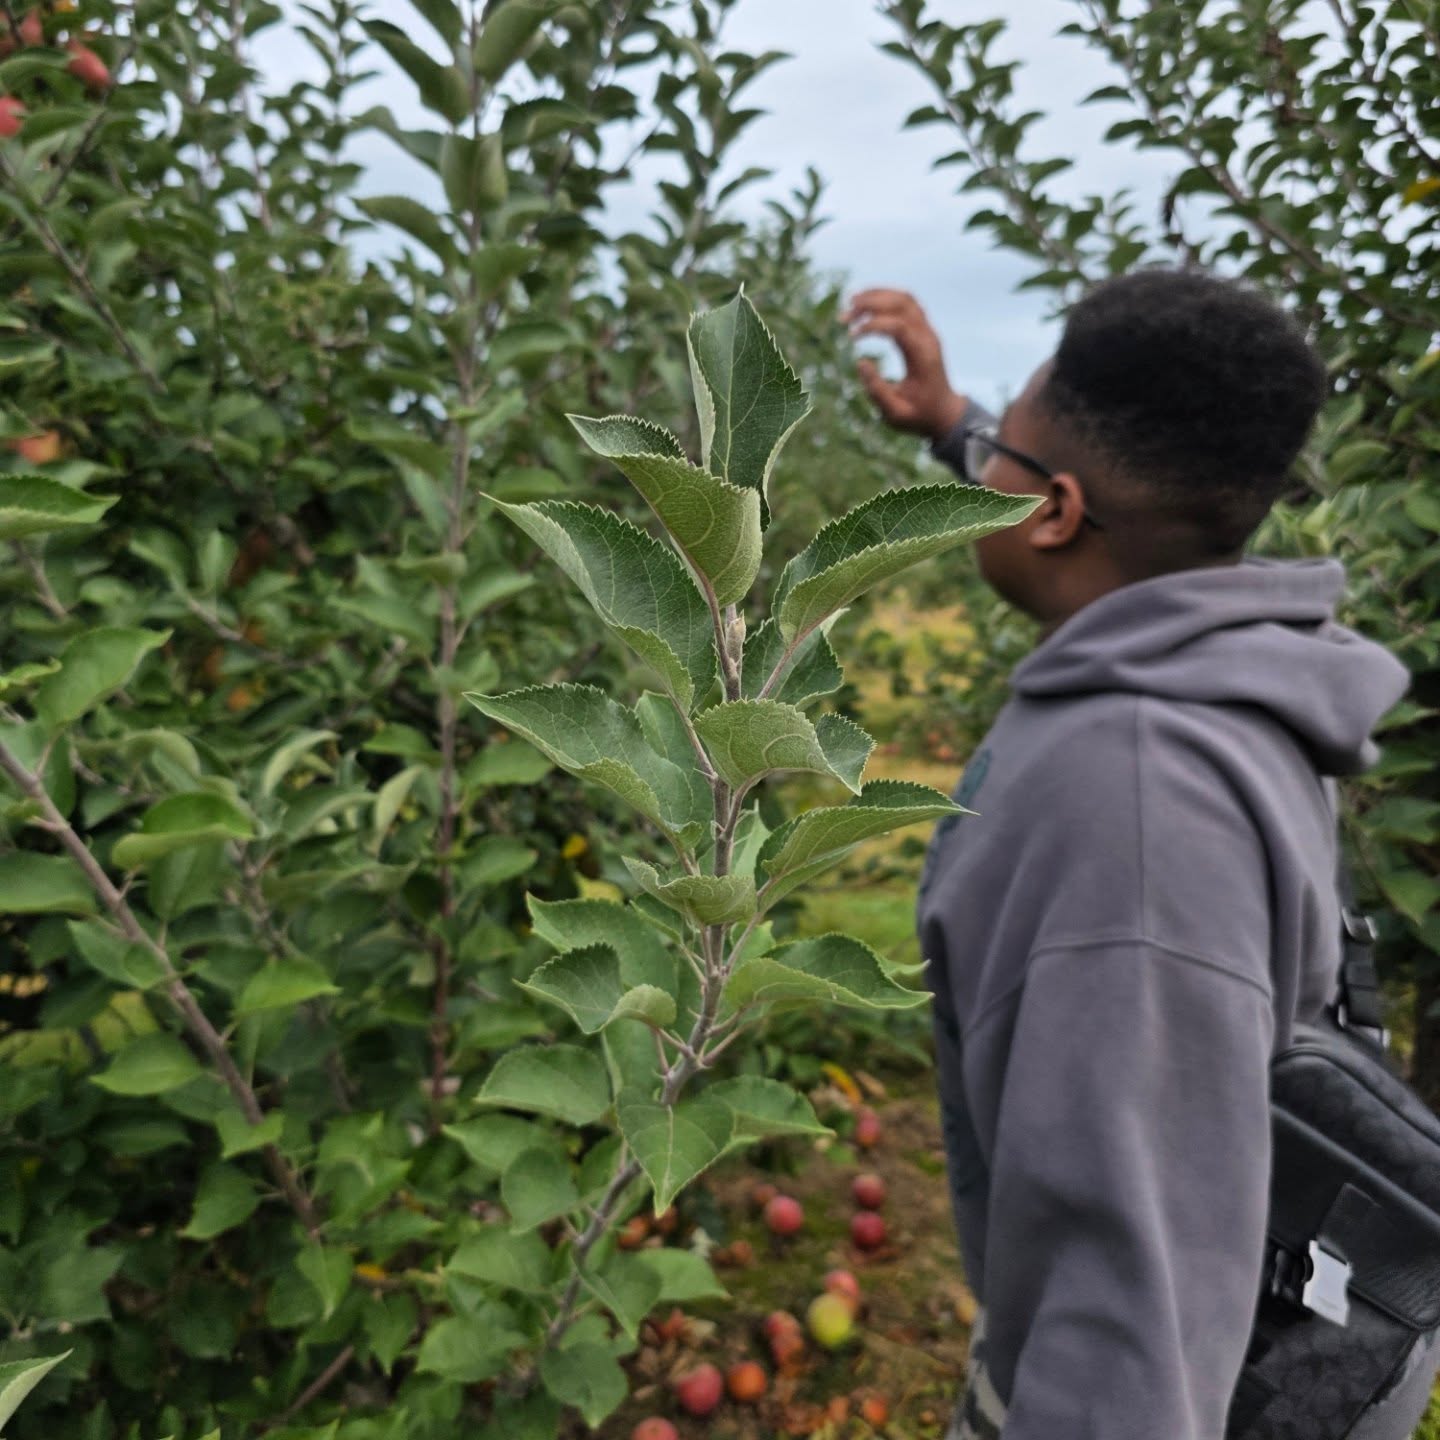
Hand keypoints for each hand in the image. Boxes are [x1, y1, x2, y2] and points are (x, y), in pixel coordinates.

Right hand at [843, 288, 968, 442]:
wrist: (944, 412)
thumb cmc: (918, 415)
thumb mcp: (895, 413)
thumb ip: (877, 391)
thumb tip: (861, 362)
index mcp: (923, 356)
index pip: (899, 326)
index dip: (873, 325)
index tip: (850, 336)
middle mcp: (928, 338)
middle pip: (903, 304)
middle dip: (872, 303)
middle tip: (844, 315)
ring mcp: (928, 331)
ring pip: (905, 298)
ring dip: (878, 295)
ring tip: (851, 301)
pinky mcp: (923, 330)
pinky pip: (907, 304)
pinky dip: (886, 298)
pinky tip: (866, 304)